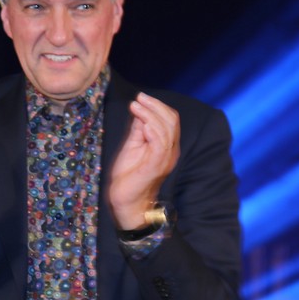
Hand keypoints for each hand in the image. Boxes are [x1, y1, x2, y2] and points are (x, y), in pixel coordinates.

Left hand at [107, 91, 179, 228]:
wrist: (126, 202)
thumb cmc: (128, 175)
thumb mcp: (133, 146)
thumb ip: (138, 129)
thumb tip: (138, 109)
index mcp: (166, 146)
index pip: (171, 120)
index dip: (158, 106)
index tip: (141, 98)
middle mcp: (170, 152)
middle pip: (172, 121)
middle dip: (155, 105)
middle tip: (139, 98)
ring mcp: (165, 159)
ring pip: (166, 129)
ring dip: (150, 114)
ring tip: (136, 106)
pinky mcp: (156, 165)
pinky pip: (160, 143)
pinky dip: (151, 128)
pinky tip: (140, 121)